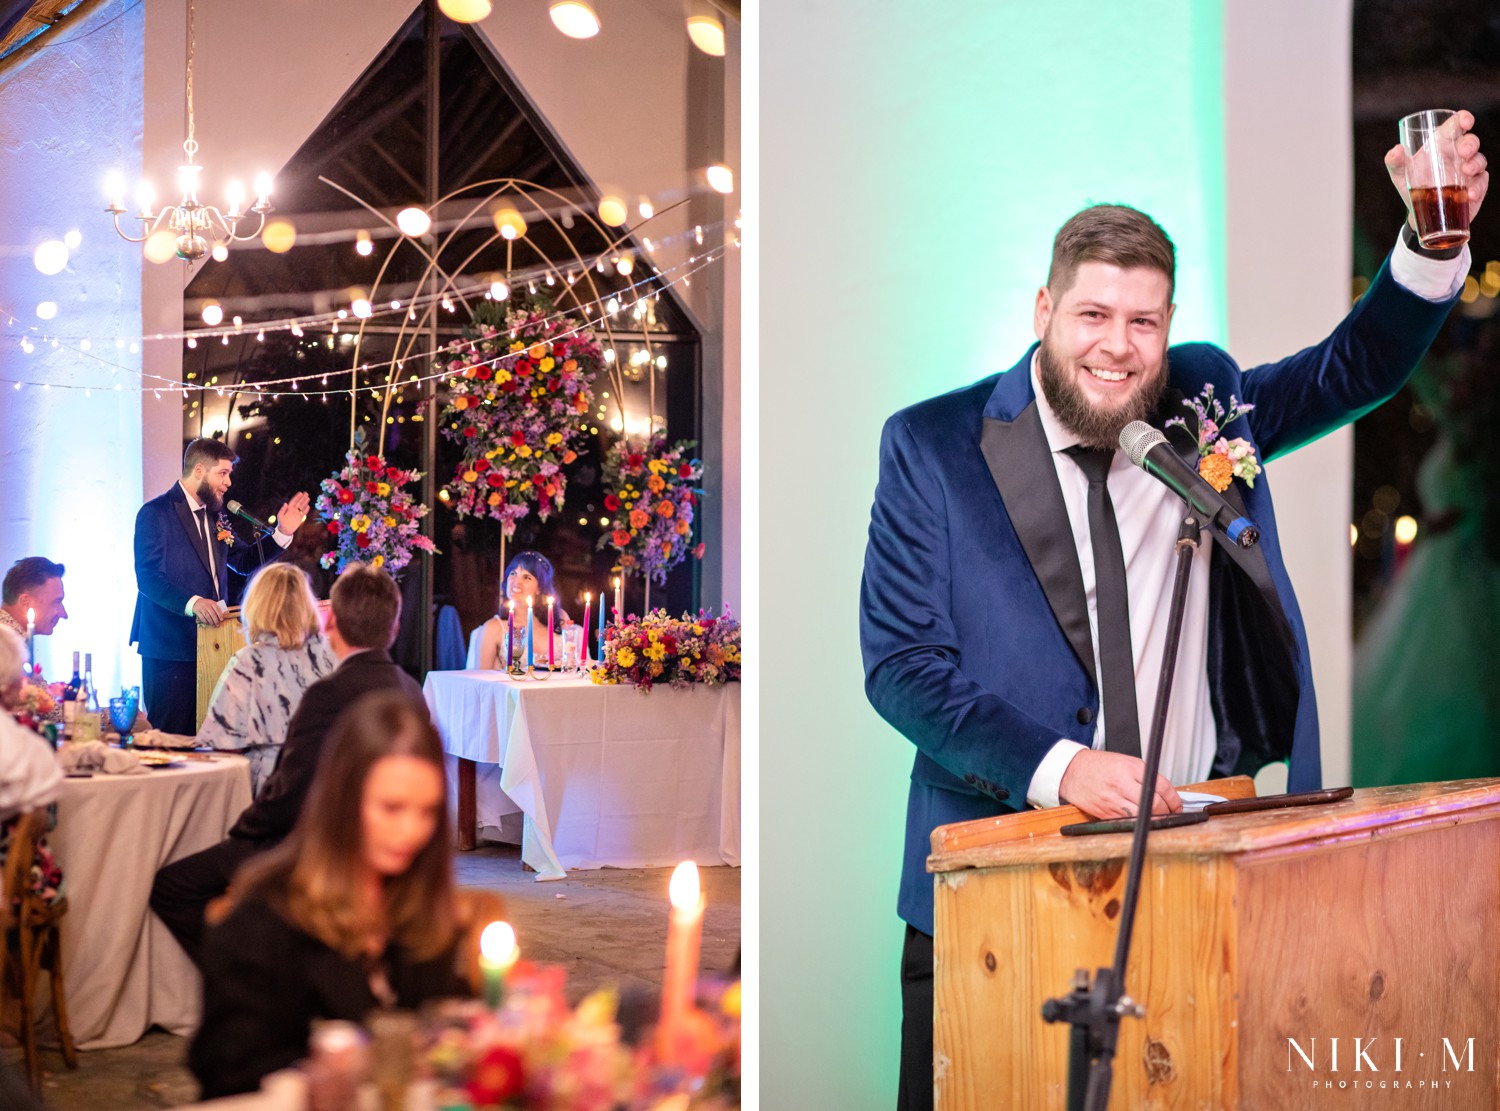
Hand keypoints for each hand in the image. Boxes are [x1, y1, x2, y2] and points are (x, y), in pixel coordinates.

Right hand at [192, 597, 226, 627]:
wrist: (196, 602)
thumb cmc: (206, 603)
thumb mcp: (211, 603)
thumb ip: (216, 607)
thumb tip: (225, 613)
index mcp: (212, 603)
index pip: (217, 609)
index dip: (220, 615)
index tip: (221, 620)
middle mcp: (207, 606)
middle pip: (213, 614)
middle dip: (216, 621)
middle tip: (218, 625)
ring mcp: (202, 609)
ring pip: (207, 617)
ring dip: (211, 622)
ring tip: (214, 625)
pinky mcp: (198, 612)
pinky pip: (202, 618)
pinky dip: (205, 621)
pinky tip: (208, 623)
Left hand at [275, 491, 310, 535]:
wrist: (285, 530)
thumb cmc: (281, 523)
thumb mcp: (280, 516)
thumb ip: (282, 509)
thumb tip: (286, 503)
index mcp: (289, 509)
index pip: (294, 501)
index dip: (297, 497)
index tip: (300, 493)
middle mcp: (293, 510)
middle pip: (299, 503)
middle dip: (302, 498)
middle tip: (306, 493)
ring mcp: (297, 514)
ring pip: (302, 507)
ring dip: (305, 502)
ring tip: (308, 498)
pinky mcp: (300, 518)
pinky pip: (303, 513)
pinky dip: (306, 510)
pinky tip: (308, 506)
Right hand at [1058, 750, 1180, 819]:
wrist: (1071, 770)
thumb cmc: (1098, 766)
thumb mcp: (1125, 762)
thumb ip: (1145, 776)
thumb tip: (1165, 794)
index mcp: (1131, 767)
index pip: (1162, 786)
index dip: (1175, 800)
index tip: (1177, 805)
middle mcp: (1122, 783)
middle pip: (1155, 804)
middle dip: (1168, 812)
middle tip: (1170, 814)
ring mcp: (1113, 799)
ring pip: (1143, 816)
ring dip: (1155, 820)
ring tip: (1158, 819)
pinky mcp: (1105, 812)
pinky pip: (1128, 822)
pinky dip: (1138, 824)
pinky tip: (1141, 821)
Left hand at [1384, 108, 1488, 228]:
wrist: (1419, 212)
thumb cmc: (1413, 185)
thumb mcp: (1400, 173)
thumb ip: (1395, 161)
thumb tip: (1396, 150)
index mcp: (1441, 144)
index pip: (1456, 126)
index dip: (1463, 119)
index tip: (1466, 122)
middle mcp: (1457, 154)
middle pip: (1471, 141)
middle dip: (1470, 144)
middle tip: (1463, 152)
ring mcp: (1468, 170)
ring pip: (1479, 160)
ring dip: (1475, 164)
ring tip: (1466, 170)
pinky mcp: (1474, 186)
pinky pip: (1481, 184)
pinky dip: (1477, 187)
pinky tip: (1470, 193)